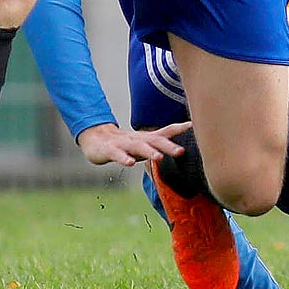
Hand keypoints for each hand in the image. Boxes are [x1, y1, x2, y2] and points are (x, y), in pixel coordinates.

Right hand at [77, 121, 191, 166]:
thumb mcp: (144, 143)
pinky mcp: (110, 151)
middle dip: (168, 146)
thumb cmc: (125, 144)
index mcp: (146, 138)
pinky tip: (131, 163)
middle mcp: (138, 139)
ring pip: (138, 147)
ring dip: (149, 152)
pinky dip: (124, 159)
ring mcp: (124, 144)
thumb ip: (160, 143)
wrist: (95, 139)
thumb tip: (182, 147)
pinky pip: (118, 155)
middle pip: (155, 141)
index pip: (165, 132)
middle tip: (181, 151)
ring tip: (158, 158)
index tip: (192, 125)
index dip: (178, 129)